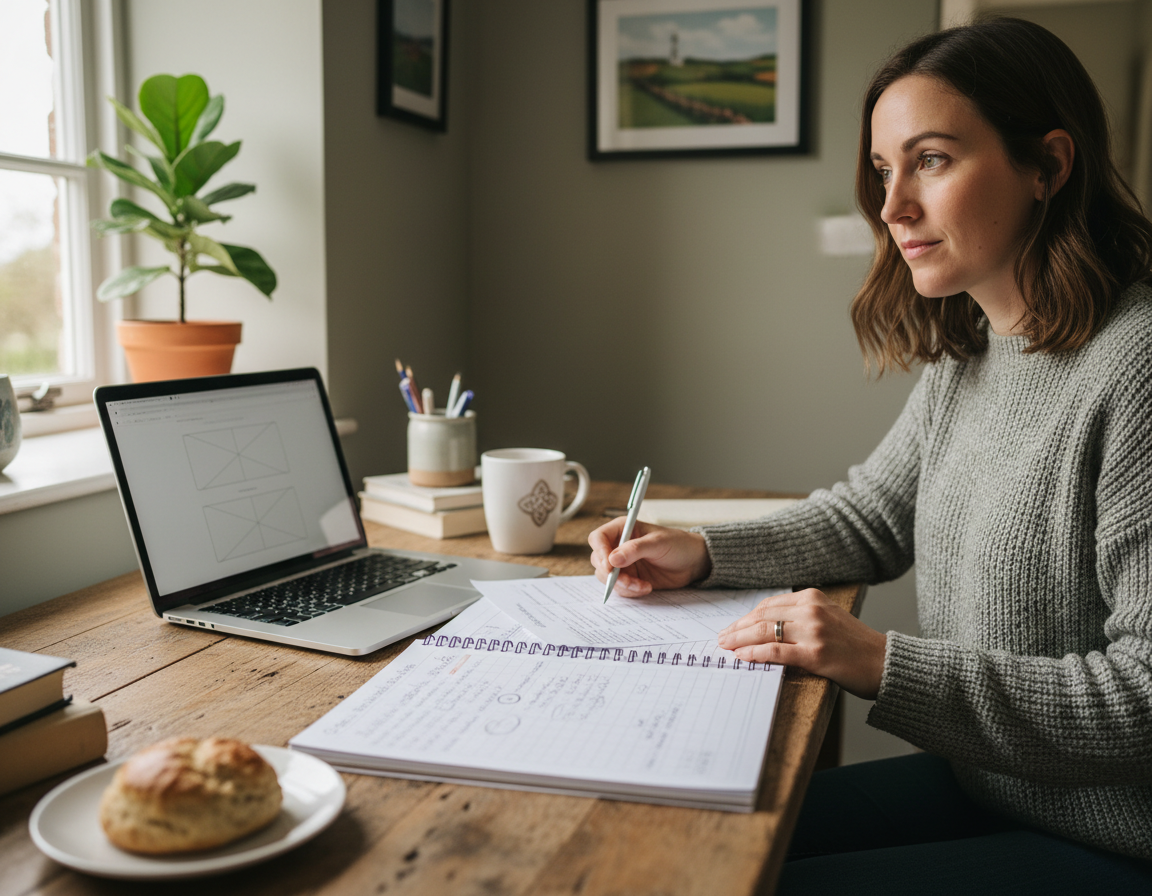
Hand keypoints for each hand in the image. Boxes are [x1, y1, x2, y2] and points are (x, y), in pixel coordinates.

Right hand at [588, 518, 711, 596]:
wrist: (692, 562)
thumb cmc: (678, 544)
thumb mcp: (658, 543)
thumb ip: (635, 549)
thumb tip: (613, 559)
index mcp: (623, 529)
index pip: (598, 538)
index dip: (600, 552)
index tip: (610, 566)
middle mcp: (618, 546)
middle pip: (599, 560)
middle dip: (611, 574)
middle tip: (628, 581)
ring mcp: (623, 564)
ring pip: (606, 577)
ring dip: (621, 585)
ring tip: (641, 585)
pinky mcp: (629, 578)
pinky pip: (619, 588)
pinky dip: (630, 591)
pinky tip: (645, 587)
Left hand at [717, 589, 886, 698]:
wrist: (884, 662)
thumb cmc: (856, 644)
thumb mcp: (828, 617)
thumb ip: (800, 616)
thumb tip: (764, 626)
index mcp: (813, 597)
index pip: (768, 605)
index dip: (746, 617)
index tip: (733, 627)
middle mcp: (812, 610)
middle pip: (762, 616)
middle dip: (738, 628)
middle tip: (722, 638)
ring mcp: (814, 631)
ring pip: (765, 632)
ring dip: (740, 640)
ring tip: (726, 648)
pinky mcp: (816, 654)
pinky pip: (777, 652)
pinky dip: (755, 654)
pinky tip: (742, 657)